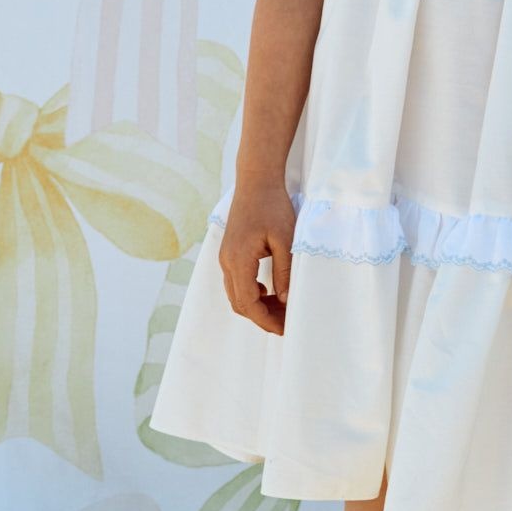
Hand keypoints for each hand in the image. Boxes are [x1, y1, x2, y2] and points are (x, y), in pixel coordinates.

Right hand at [219, 188, 296, 335]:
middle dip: (262, 317)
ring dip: (256, 306)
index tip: (284, 329)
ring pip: (236, 294)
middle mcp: (227, 262)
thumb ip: (284, 272)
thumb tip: (284, 300)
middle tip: (286, 323)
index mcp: (239, 260)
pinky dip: (251, 293)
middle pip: (239, 304)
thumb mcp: (285, 240)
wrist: (256, 181)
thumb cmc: (273, 206)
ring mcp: (225, 257)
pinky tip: (270, 292)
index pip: (248, 303)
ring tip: (281, 310)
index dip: (266, 320)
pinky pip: (236, 282)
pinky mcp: (229, 252)